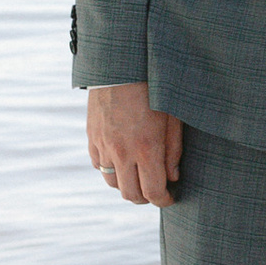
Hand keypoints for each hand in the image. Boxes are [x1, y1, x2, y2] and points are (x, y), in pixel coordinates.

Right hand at [87, 82, 183, 205]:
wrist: (121, 63)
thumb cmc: (154, 86)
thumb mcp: (173, 117)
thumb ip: (173, 150)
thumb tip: (173, 177)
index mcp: (146, 148)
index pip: (153, 192)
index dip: (164, 200)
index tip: (171, 197)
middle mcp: (121, 152)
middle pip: (131, 195)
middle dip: (146, 199)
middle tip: (157, 191)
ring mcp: (103, 145)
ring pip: (112, 183)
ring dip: (127, 186)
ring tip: (140, 177)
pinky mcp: (92, 136)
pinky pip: (98, 165)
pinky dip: (111, 169)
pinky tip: (123, 160)